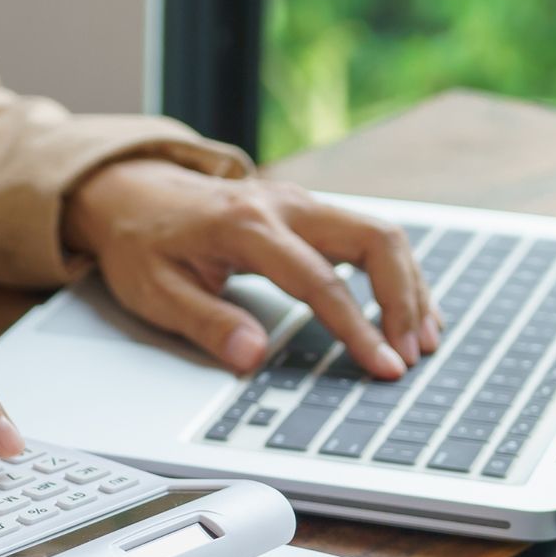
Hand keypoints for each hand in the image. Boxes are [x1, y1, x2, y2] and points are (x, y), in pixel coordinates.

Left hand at [63, 160, 441, 378]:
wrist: (131, 190)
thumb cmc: (141, 242)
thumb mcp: (153, 290)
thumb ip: (206, 322)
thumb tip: (254, 355)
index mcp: (245, 225)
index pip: (319, 281)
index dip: (357, 328)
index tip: (384, 366)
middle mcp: (284, 204)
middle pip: (373, 239)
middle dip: (403, 299)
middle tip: (413, 354)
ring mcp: (300, 202)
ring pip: (380, 233)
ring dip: (409, 286)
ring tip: (423, 339)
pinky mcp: (308, 211)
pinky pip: (367, 235)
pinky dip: (395, 273)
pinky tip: (408, 310)